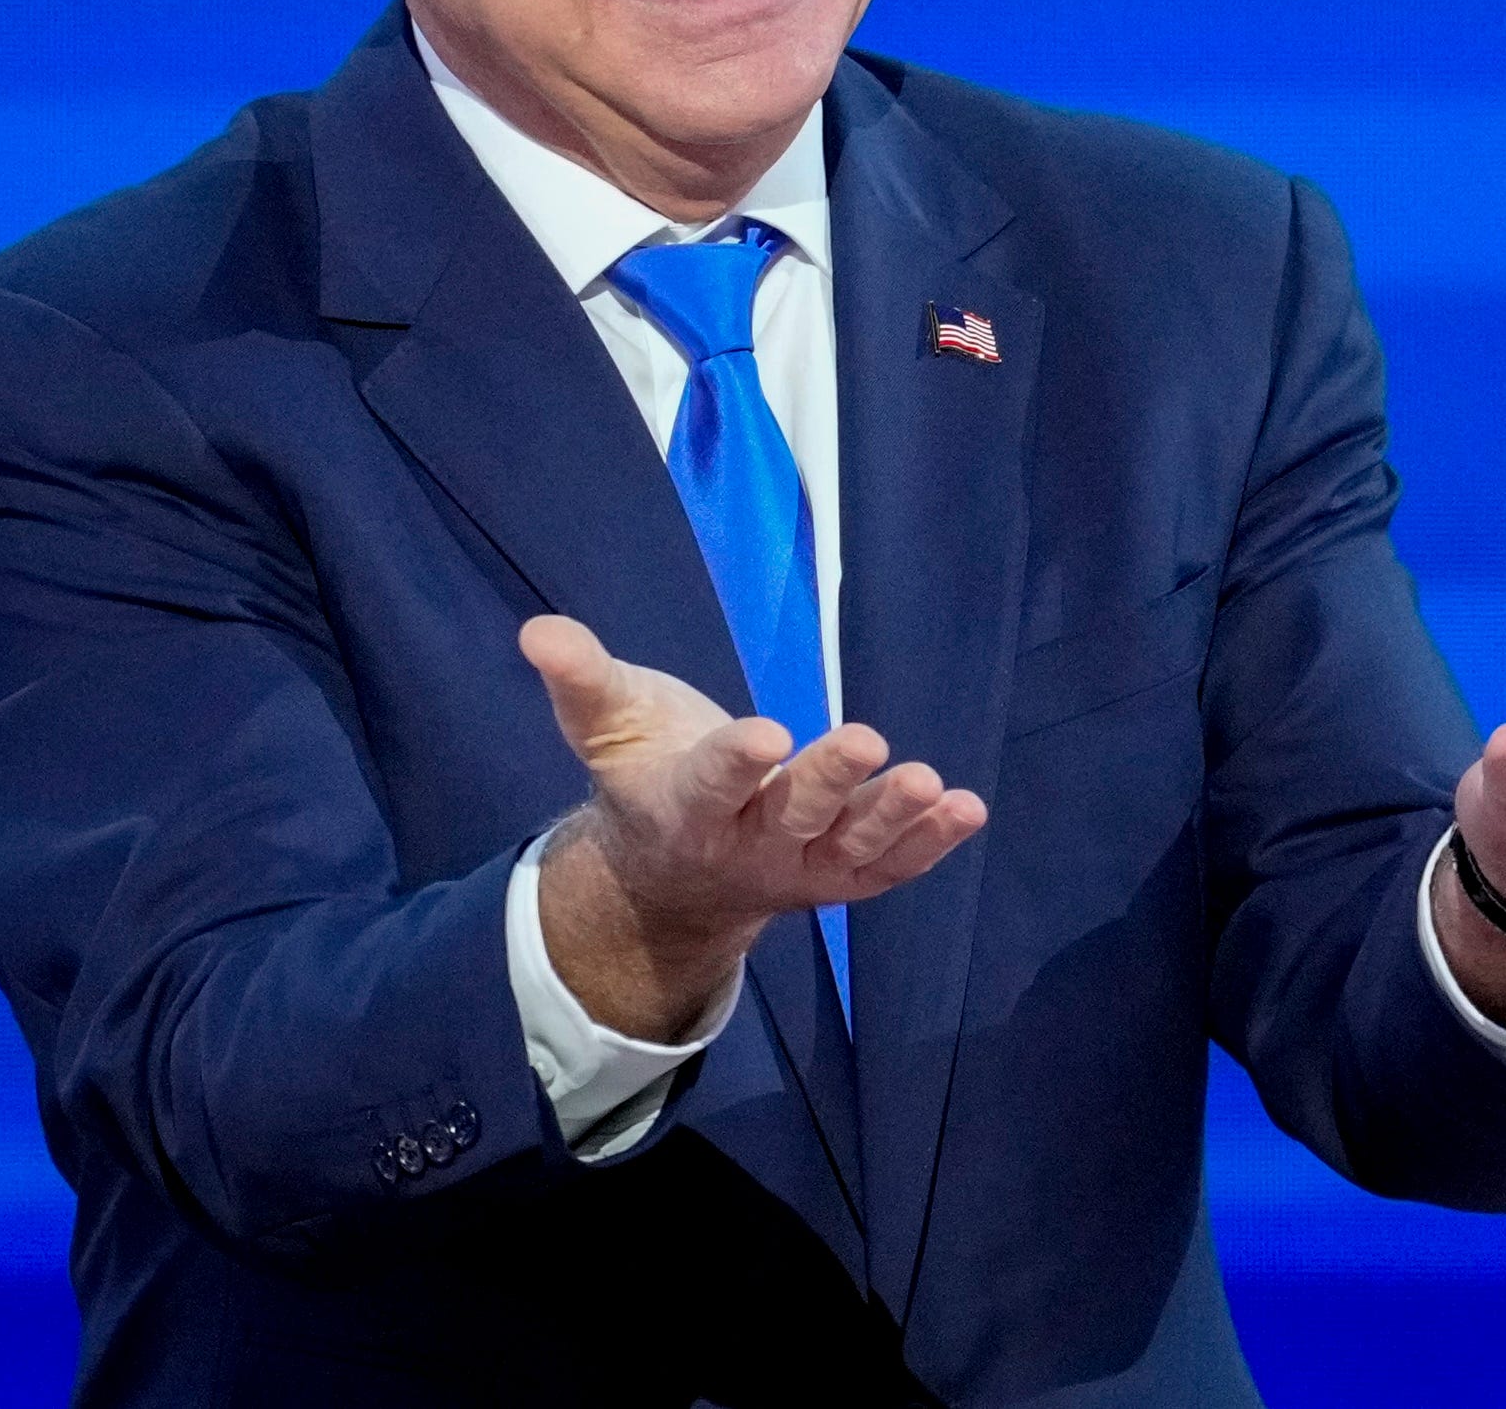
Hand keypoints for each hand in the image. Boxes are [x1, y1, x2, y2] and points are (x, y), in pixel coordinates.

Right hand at [520, 614, 987, 1041]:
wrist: (672, 873)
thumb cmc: (646, 771)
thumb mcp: (606, 724)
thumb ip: (581, 679)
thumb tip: (538, 629)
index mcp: (686, 806)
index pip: (712, 784)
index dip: (737, 762)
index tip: (767, 732)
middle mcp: (747, 844)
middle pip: (793, 812)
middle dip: (828, 780)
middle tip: (865, 739)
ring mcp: (801, 866)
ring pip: (851, 846)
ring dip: (893, 818)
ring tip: (934, 785)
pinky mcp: (843, 877)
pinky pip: (889, 868)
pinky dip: (929, 844)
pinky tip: (967, 809)